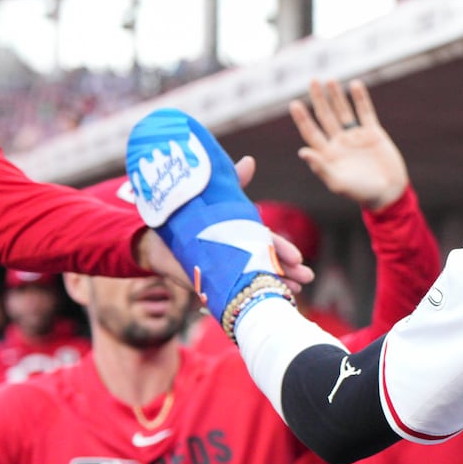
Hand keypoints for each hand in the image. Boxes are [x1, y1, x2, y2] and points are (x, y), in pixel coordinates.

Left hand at [136, 156, 313, 290]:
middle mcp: (240, 254)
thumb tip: (250, 161)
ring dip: (277, 286)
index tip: (298, 258)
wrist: (155, 239)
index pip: (268, 243)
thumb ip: (233, 183)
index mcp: (243, 234)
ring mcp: (229, 270)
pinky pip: (233, 293)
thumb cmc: (189, 217)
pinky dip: (249, 298)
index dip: (283, 251)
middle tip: (307, 278)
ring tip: (294, 293)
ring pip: (257, 279)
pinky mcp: (213, 284)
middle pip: (269, 264)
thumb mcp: (214, 199)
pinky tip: (266, 303)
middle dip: (290, 272)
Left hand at [289, 79, 407, 211]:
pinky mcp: (373, 133)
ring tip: (330, 80)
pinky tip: (355, 85)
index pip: (311, 132)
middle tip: (312, 81)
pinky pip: (366, 113)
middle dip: (318, 99)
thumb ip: (320, 167)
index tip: (294, 103)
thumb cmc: (361, 193)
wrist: (389, 193)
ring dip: (337, 96)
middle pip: (325, 116)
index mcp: (328, 153)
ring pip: (343, 111)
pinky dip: (361, 99)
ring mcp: (356, 136)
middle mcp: (339, 142)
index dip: (303, 118)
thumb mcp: (338, 183)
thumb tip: (302, 151)